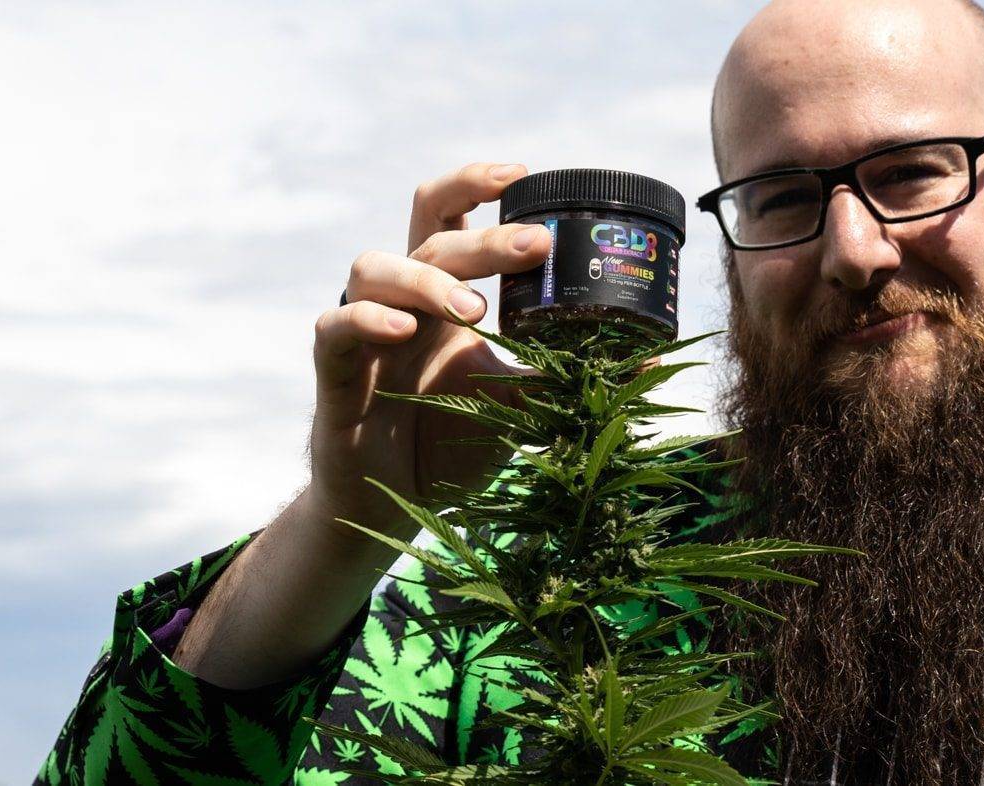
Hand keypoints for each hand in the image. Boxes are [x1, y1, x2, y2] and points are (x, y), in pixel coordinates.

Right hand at [307, 162, 551, 538]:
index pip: (450, 217)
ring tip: (474, 310)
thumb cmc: (449, 446)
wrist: (391, 506)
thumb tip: (648, 362)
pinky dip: (367, 319)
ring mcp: (365, 332)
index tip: (523, 174)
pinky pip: (336, 327)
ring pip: (375, 267)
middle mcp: (402, 302)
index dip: (475, 184)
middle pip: (427, 233)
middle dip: (483, 235)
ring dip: (428, 278)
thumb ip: (566, 379)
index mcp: (443, 297)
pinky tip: (402, 329)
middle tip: (535, 246)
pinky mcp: (335, 371)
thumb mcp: (519, 407)